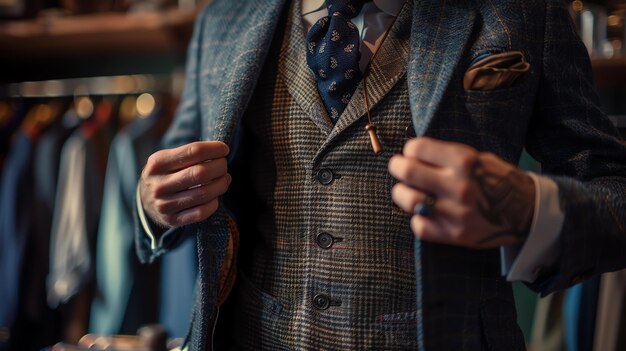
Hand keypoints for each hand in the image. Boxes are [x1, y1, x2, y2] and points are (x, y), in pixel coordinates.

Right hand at [139, 141, 230, 227]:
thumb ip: (189, 153)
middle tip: (224, 166)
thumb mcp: (166, 158)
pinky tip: (215, 197)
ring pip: (204, 193)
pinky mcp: (172, 220)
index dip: (215, 149)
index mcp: (158, 163)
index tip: (224, 149)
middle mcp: (159, 184)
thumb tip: (220, 151)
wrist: (144, 200)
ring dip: (221, 185)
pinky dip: (214, 203)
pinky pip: (201, 212)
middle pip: (201, 173)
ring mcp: (165, 205)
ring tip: (224, 179)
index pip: (194, 151)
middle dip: (220, 167)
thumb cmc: (164, 174)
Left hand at [388, 137, 534, 248]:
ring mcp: (456, 212)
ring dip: (401, 193)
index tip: (411, 153)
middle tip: (398, 167)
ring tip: (407, 191)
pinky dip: (417, 218)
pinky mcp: (454, 234)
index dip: (409, 149)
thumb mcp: (478, 158)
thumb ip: (447, 157)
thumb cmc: (497, 180)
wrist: (526, 212)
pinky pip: (419, 225)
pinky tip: (424, 212)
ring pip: (408, 199)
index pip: (417, 148)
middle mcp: (459, 186)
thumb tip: (413, 154)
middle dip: (397, 166)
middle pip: (408, 171)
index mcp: (465, 161)